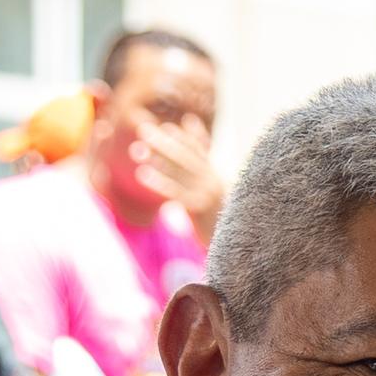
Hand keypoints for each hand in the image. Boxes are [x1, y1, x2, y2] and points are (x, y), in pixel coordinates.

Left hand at [124, 108, 228, 237]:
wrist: (240, 247)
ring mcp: (209, 193)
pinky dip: (158, 181)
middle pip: (186, 156)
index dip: (183, 137)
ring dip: (157, 158)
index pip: (199, 150)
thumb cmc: (221, 221)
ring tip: (136, 149)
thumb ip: (203, 167)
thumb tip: (192, 128)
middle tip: (143, 129)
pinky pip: (176, 191)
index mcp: (216, 175)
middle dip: (164, 142)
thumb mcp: (215, 192)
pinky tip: (142, 173)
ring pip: (179, 171)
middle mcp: (213, 180)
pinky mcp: (202, 208)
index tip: (166, 127)